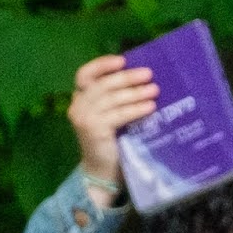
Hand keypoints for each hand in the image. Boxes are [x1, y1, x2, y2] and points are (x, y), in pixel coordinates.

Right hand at [66, 54, 156, 197]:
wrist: (102, 172)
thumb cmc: (111, 140)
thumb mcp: (111, 114)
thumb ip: (117, 97)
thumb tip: (143, 77)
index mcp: (80, 98)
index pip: (84, 74)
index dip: (102, 65)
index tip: (123, 60)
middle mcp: (77, 105)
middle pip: (103, 85)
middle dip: (127, 77)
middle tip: (149, 74)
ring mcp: (83, 118)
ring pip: (112, 98)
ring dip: (135, 93)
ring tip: (155, 90)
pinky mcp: (93, 130)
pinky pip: (118, 114)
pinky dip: (136, 109)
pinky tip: (150, 108)